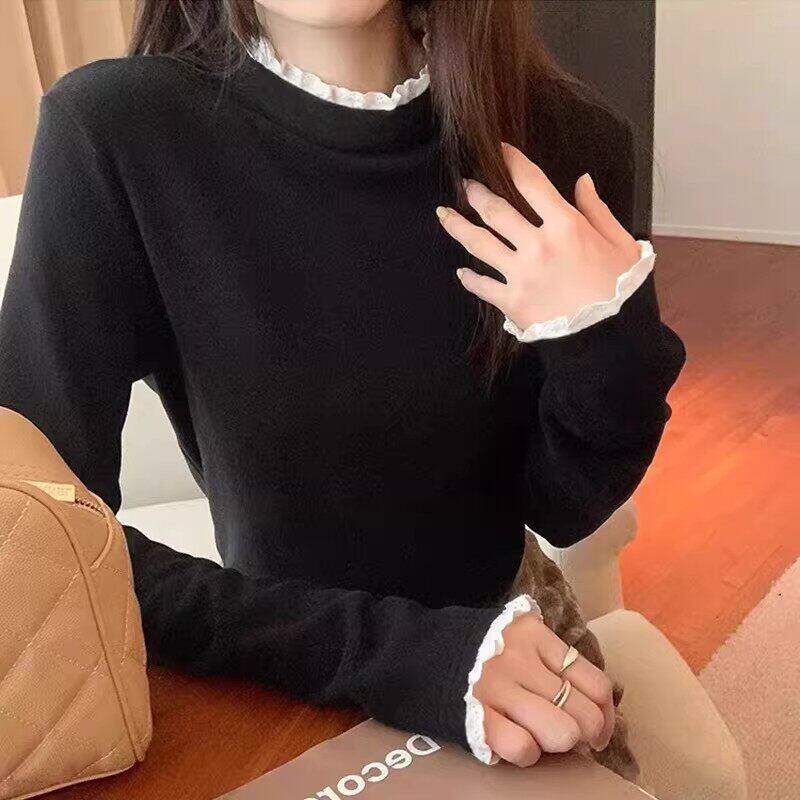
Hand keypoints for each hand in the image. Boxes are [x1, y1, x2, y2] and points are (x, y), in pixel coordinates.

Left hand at [435, 142, 640, 329]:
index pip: (531, 182)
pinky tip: (461, 272)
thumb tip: (582, 180)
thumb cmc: (621, 290)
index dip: (511, 161)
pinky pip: (482, 285)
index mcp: (566, 226)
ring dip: (457, 226)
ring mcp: (521, 274)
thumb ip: (598, 210)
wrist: (610, 339)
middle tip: (466, 186)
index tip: (499, 150)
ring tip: (444, 215)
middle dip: (477, 194)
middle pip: (496, 211)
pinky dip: (469, 278)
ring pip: (479, 243)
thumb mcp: (620, 244)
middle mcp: (538, 246)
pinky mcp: (512, 302)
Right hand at [473, 612, 614, 766]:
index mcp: (532, 634)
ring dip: (555, 743)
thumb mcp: (509, 633)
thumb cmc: (463, 645)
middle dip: (585, 735)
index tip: (598, 728)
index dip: (605, 714)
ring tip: (538, 736)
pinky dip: (525, 753)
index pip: (595, 682)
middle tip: (569, 737)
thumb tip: (590, 700)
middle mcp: (520, 660)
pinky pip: (524, 749)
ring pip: (562, 734)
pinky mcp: (476, 716)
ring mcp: (498, 688)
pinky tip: (511, 740)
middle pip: (585, 714)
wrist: (404, 648)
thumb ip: (545, 656)